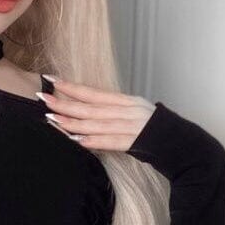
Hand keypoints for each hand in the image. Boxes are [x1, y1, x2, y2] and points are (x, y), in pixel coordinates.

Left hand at [38, 75, 155, 151]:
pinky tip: (77, 140)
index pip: (93, 92)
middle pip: (91, 106)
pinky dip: (94, 141)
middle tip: (43, 98)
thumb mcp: (134, 114)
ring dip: (73, 121)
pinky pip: (111, 141)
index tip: (51, 80)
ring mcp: (131, 126)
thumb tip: (87, 111)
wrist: (182, 144)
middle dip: (65, 102)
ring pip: (97, 123)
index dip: (71, 86)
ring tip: (53, 119)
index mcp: (126, 101)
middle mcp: (127, 110)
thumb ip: (112, 112)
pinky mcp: (135, 142)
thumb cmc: (155, 130)